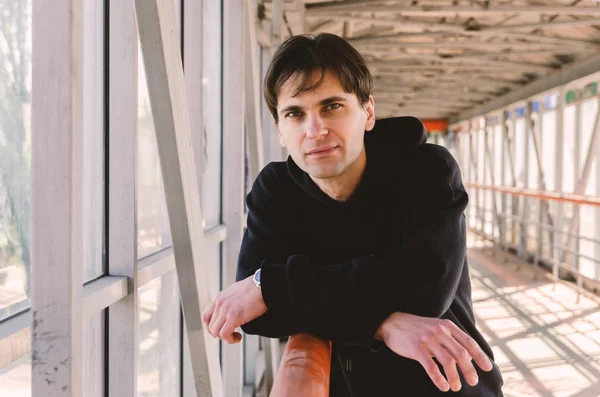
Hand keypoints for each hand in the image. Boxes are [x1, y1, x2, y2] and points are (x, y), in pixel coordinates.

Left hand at [201, 276, 267, 343]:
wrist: (263, 285)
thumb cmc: (256, 288)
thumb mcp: (237, 291)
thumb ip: (231, 300)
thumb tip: (234, 310)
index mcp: (220, 298)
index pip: (206, 316)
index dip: (211, 327)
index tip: (220, 331)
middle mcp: (220, 304)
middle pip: (210, 327)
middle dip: (220, 334)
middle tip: (232, 334)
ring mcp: (225, 310)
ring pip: (216, 332)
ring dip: (226, 338)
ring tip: (236, 336)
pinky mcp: (234, 316)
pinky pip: (225, 334)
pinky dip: (231, 339)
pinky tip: (239, 337)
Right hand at [376, 312, 493, 391]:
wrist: (392, 323)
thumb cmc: (417, 328)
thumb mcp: (436, 327)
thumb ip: (451, 339)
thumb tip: (469, 358)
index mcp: (447, 326)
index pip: (468, 342)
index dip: (480, 356)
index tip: (487, 368)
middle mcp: (439, 331)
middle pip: (461, 354)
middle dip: (469, 370)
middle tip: (473, 381)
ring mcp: (428, 340)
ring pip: (448, 362)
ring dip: (455, 377)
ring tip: (456, 387)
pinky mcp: (416, 348)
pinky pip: (431, 367)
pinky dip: (439, 379)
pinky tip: (443, 386)